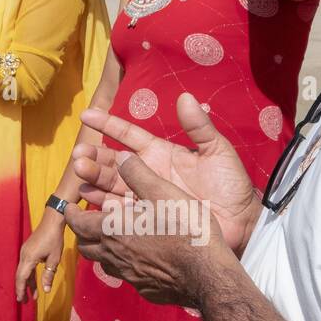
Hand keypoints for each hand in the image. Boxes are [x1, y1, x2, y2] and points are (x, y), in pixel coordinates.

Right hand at [15, 209, 65, 300]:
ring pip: (23, 271)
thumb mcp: (54, 259)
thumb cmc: (55, 239)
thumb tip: (46, 291)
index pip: (22, 278)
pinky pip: (26, 265)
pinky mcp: (28, 249)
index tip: (22, 301)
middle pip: (20, 276)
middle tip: (24, 302)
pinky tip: (35, 282)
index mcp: (29, 258)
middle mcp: (23, 255)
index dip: (21, 290)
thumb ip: (48, 275)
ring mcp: (25, 252)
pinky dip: (29, 275)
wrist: (52, 221)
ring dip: (28, 283)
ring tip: (33, 296)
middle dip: (22, 289)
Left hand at [67, 154, 238, 305]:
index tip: (71, 207)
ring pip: (103, 263)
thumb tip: (122, 156)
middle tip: (88, 222)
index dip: (72, 214)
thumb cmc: (185, 229)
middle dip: (82, 233)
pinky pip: (127, 276)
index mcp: (112, 230)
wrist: (208, 274)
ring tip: (110, 240)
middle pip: (85, 246)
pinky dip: (125, 265)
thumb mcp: (162, 192)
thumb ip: (138, 174)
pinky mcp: (145, 289)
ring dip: (101, 250)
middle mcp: (115, 255)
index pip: (77, 223)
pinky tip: (139, 259)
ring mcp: (130, 275)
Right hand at [75, 93, 262, 254]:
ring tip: (80, 172)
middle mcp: (146, 172)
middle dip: (93, 155)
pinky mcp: (146, 219)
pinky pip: (119, 211)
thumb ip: (199, 127)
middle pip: (112, 160)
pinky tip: (91, 199)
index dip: (107, 123)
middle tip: (79, 154)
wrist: (241, 223)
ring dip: (93, 178)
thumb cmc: (231, 185)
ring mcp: (144, 196)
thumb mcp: (218, 151)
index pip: (127, 134)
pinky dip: (103, 205)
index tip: (87, 114)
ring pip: (110, 184)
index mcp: (159, 153)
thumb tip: (185, 97)